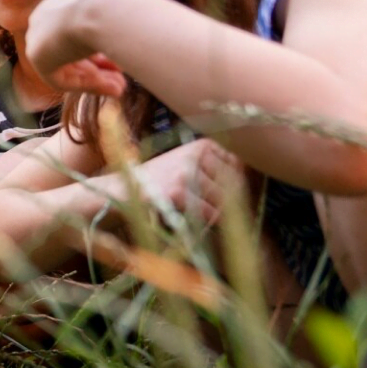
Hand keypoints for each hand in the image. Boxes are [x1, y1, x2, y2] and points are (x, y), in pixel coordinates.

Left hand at [25, 0, 129, 96]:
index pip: (77, 31)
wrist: (106, 6)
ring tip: (120, 89)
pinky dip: (84, 85)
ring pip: (66, 65)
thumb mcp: (122, 11)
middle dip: (97, 68)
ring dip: (94, 80)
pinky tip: (109, 88)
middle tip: (121, 80)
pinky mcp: (37, 54)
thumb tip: (127, 37)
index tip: (119, 62)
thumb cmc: (121, 5)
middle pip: (70, 50)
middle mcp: (49, 14)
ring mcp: (39, 33)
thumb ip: (117, 25)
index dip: (99, 50)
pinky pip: (59, 77)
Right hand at [124, 139, 240, 222]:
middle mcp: (195, 155)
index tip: (230, 194)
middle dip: (231, 200)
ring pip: (224, 200)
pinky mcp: (179, 192)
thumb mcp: (185, 164)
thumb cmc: (156, 181)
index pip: (238, 164)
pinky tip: (192, 220)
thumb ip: (214, 168)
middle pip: (234, 182)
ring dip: (217, 213)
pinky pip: (210, 213)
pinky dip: (205, 222)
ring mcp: (187, 173)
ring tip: (200, 216)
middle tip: (218, 211)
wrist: (119, 191)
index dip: (238, 182)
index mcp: (200, 145)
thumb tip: (247, 180)